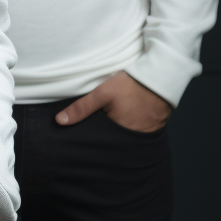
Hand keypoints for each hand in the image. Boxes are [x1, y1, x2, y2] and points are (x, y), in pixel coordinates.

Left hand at [56, 71, 171, 132]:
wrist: (160, 76)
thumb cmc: (131, 86)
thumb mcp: (102, 94)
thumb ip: (81, 108)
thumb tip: (59, 121)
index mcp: (119, 135)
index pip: (99, 144)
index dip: (90, 139)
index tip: (80, 139)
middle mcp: (133, 139)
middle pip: (111, 142)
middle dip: (101, 138)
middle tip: (92, 130)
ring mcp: (144, 134)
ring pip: (123, 137)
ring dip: (115, 132)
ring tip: (106, 123)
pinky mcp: (152, 127)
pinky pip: (135, 131)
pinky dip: (127, 126)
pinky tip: (122, 118)